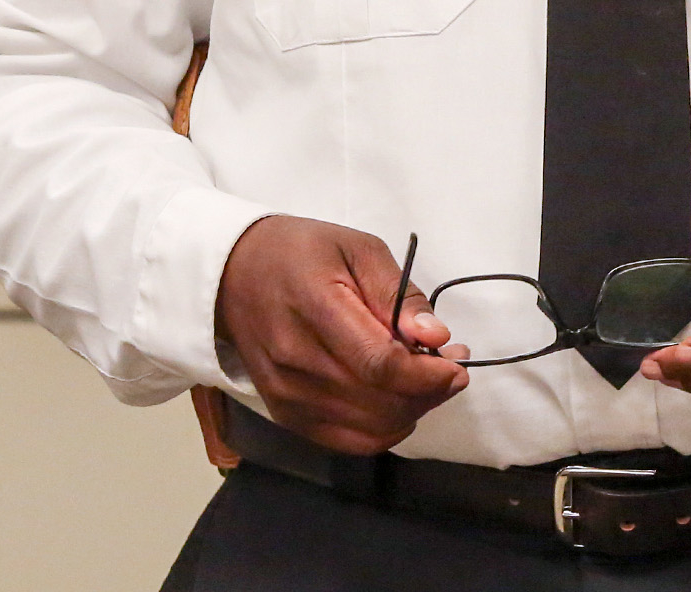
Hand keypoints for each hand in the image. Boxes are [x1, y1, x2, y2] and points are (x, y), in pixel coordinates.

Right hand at [215, 215, 467, 454]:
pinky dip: (382, 429)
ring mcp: (286, 394)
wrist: (233, 275)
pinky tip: (397, 402)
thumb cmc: (302, 253)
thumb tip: (435, 337)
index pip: (379, 364)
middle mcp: (295, 361)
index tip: (457, 362)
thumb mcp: (358, 248)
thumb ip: (398, 293)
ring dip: (411, 411)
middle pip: (377, 402)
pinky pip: (345, 442)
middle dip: (428, 392)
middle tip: (451, 366)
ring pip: (367, 428)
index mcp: (315, 308)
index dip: (427, 375)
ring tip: (427, 380)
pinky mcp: (284, 414)